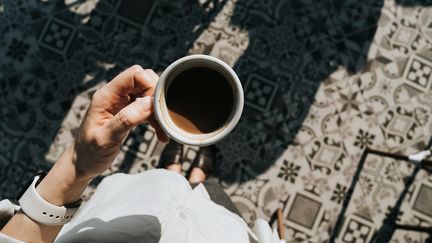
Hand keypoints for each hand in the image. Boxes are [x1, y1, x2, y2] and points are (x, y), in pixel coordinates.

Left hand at [74, 65, 167, 179]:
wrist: (82, 163)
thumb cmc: (89, 153)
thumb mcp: (105, 139)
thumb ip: (125, 120)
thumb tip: (149, 103)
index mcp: (106, 96)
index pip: (134, 74)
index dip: (150, 85)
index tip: (156, 106)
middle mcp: (114, 96)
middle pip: (143, 80)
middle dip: (156, 96)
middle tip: (161, 117)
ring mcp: (121, 103)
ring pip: (147, 93)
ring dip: (157, 110)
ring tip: (163, 129)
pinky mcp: (127, 112)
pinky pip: (146, 107)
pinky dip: (155, 118)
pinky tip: (160, 133)